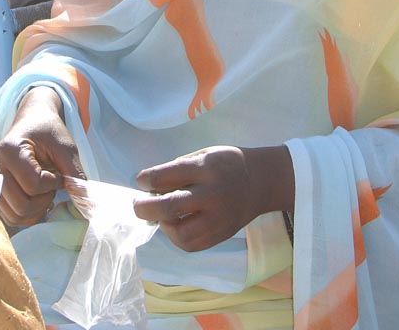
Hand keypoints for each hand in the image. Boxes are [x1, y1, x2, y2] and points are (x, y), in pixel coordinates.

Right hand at [0, 87, 85, 226]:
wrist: (33, 121)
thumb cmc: (49, 131)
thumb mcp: (65, 146)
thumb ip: (74, 172)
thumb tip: (83, 200)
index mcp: (10, 150)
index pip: (33, 184)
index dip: (54, 183)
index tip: (60, 172)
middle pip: (21, 205)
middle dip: (44, 200)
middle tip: (53, 184)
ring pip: (14, 216)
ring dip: (36, 211)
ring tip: (45, 192)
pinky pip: (11, 217)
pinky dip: (28, 215)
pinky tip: (38, 200)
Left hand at [133, 145, 293, 251]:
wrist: (260, 181)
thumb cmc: (226, 163)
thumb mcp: (203, 155)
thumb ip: (178, 170)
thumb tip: (150, 185)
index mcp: (206, 168)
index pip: (167, 176)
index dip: (146, 180)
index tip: (140, 181)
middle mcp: (212, 195)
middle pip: (171, 207)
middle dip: (146, 208)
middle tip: (137, 206)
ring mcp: (218, 219)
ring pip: (180, 233)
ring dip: (163, 225)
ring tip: (162, 215)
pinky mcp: (220, 235)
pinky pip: (192, 245)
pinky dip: (177, 237)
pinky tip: (175, 225)